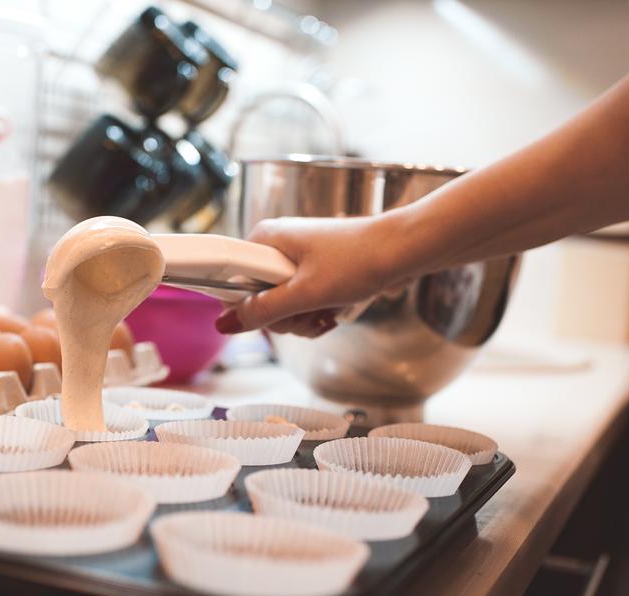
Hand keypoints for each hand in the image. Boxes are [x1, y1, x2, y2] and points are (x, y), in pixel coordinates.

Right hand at [214, 214, 414, 337]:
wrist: (404, 251)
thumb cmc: (358, 260)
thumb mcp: (305, 293)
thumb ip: (263, 311)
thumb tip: (225, 324)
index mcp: (266, 239)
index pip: (233, 279)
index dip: (249, 304)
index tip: (275, 312)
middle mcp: (278, 247)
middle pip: (259, 299)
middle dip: (285, 317)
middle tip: (309, 310)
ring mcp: (298, 261)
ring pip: (284, 307)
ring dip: (305, 319)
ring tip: (328, 309)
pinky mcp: (316, 273)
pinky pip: (304, 304)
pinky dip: (318, 314)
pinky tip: (334, 311)